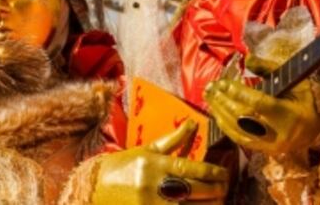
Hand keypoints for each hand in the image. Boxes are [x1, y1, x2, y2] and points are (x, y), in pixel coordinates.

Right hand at [92, 121, 228, 203]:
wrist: (93, 188)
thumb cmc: (122, 167)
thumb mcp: (146, 151)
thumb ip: (172, 140)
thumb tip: (191, 123)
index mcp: (155, 164)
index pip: (190, 167)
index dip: (212, 172)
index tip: (224, 173)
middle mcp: (154, 184)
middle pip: (193, 189)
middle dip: (214, 190)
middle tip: (226, 188)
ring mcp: (151, 203)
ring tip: (219, 201)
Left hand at [204, 78, 319, 156]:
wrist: (313, 134)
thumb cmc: (303, 103)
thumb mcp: (295, 82)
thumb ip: (271, 69)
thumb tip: (247, 58)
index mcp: (288, 114)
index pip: (260, 104)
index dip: (240, 93)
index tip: (224, 82)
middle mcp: (277, 132)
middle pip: (244, 117)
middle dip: (225, 101)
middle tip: (212, 87)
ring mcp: (267, 144)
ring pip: (237, 130)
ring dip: (220, 112)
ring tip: (209, 96)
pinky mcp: (260, 151)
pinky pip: (238, 139)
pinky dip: (224, 125)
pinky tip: (215, 113)